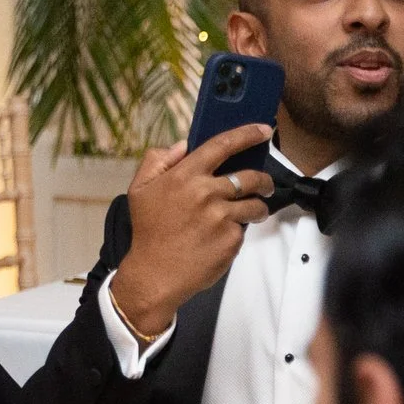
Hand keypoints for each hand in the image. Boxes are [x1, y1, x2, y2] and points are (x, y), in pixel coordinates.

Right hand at [105, 124, 274, 340]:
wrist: (155, 274)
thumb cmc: (148, 230)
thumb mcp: (140, 189)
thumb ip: (158, 160)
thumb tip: (183, 145)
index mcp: (185, 176)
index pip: (222, 145)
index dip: (246, 134)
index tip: (263, 130)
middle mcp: (206, 193)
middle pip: (250, 177)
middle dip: (263, 179)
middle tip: (262, 185)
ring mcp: (221, 217)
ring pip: (255, 204)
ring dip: (257, 206)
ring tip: (249, 211)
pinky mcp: (232, 240)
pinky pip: (245, 228)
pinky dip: (239, 229)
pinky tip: (222, 236)